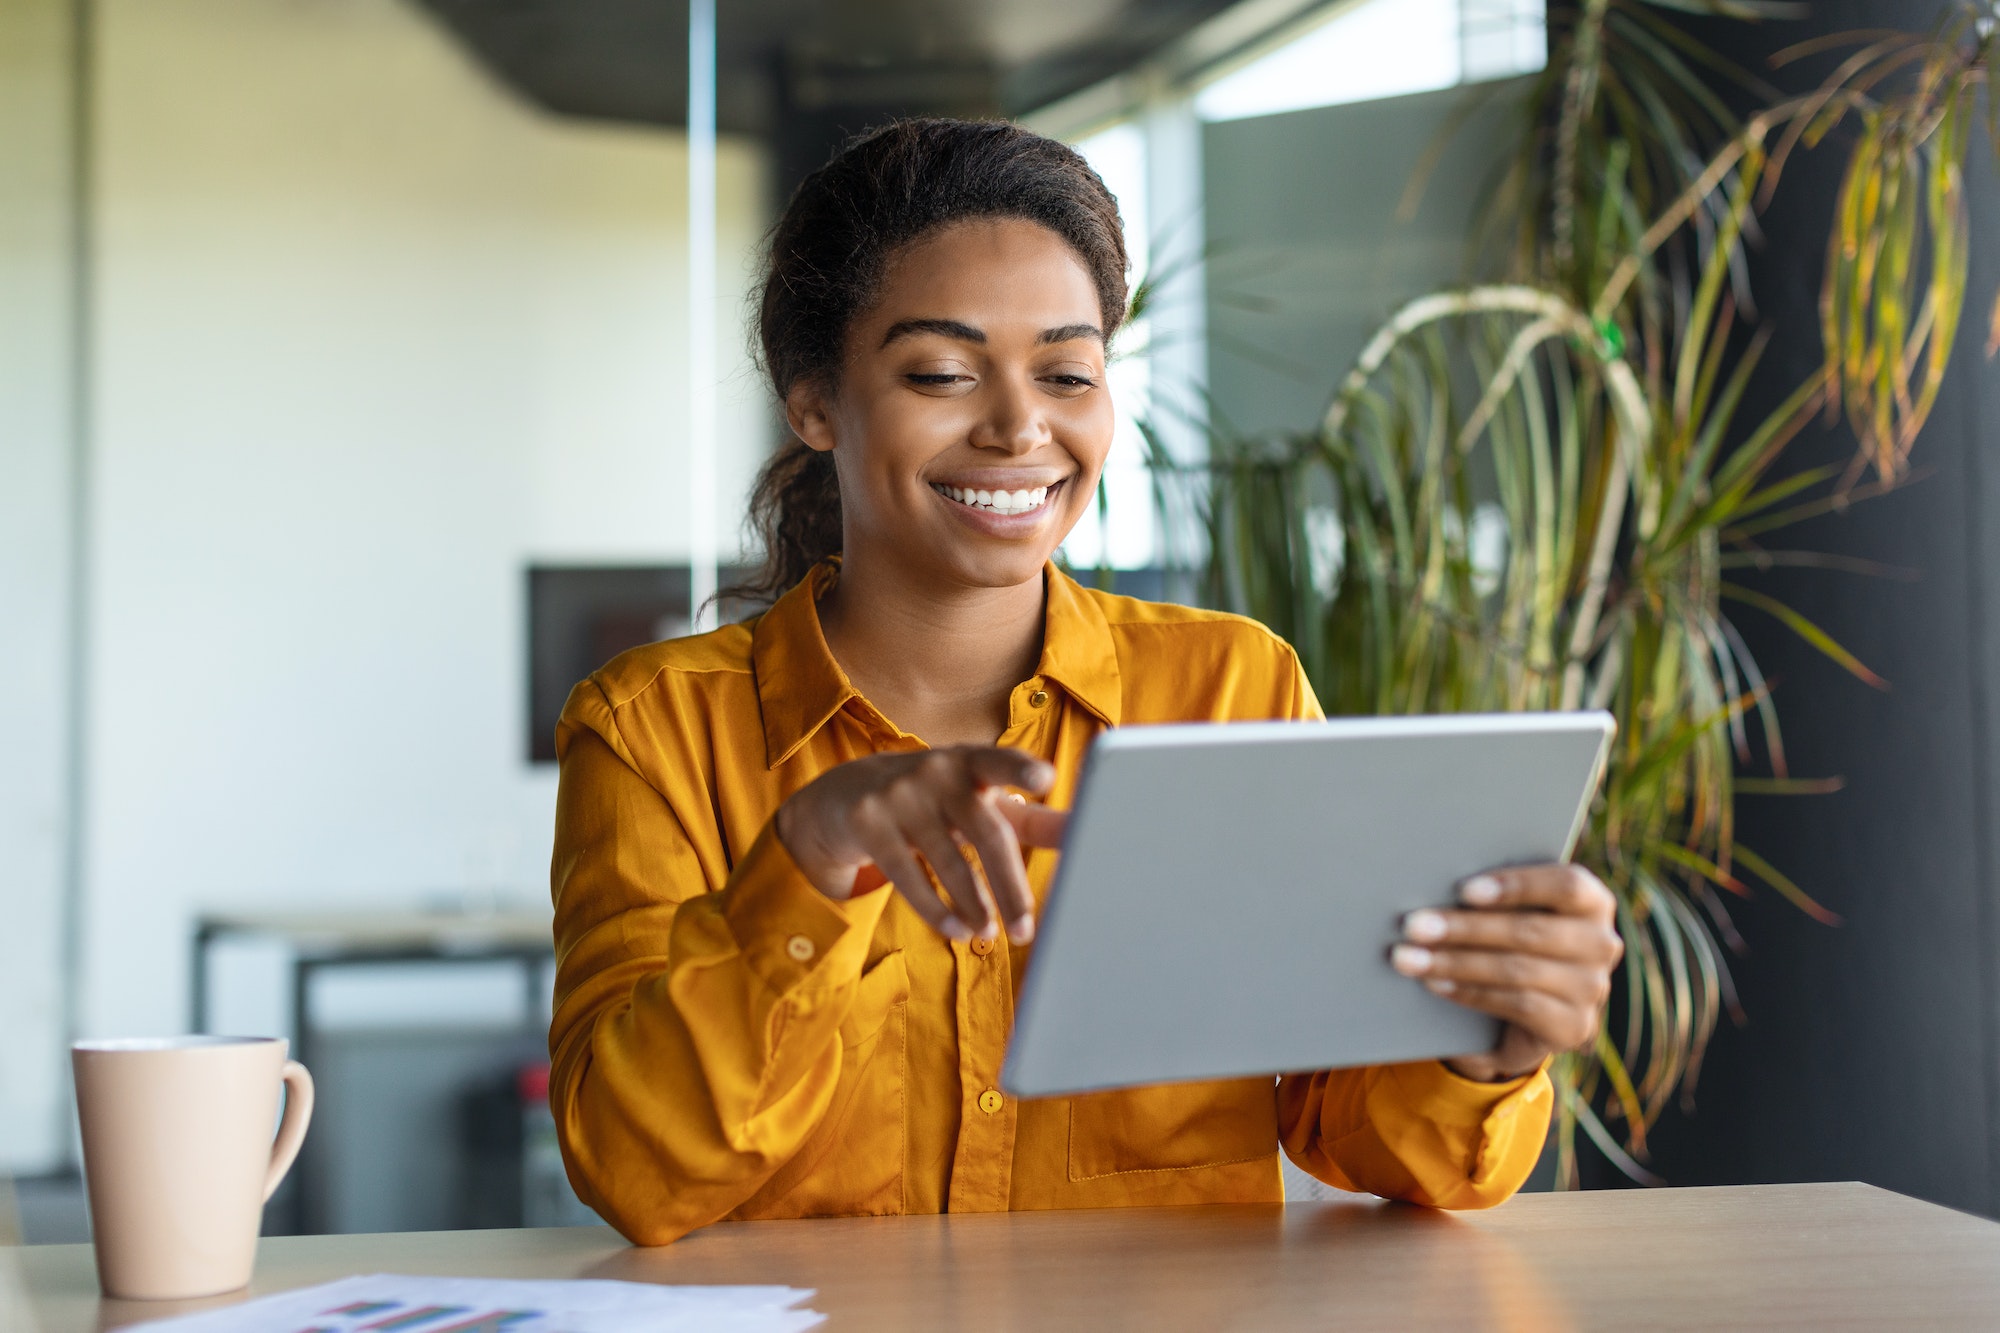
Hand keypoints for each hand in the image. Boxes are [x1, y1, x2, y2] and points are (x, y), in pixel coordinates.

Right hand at [775, 747, 1068, 943]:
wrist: (842, 796)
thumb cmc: (932, 799)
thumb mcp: (976, 800)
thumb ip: (1029, 818)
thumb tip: (1082, 832)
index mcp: (971, 762)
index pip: (1000, 761)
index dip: (1022, 768)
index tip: (1045, 777)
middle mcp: (936, 771)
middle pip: (986, 832)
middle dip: (1010, 886)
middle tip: (1026, 929)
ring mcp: (899, 795)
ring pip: (949, 862)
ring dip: (975, 905)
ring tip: (990, 934)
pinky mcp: (868, 822)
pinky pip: (908, 876)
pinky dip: (936, 910)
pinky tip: (958, 930)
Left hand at [1389, 864, 1623, 1081]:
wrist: (1515, 1014)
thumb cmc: (1502, 940)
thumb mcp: (1504, 912)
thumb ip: (1490, 895)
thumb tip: (1432, 877)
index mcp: (1592, 901)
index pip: (1565, 885)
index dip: (1516, 885)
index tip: (1464, 890)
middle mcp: (1601, 943)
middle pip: (1531, 930)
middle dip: (1465, 927)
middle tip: (1412, 925)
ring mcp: (1592, 988)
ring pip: (1517, 969)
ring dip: (1455, 962)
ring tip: (1409, 957)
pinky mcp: (1574, 1026)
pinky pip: (1517, 1004)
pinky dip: (1469, 992)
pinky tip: (1434, 983)